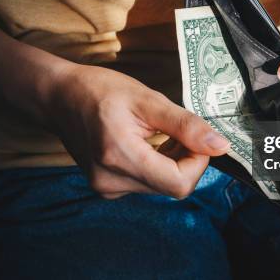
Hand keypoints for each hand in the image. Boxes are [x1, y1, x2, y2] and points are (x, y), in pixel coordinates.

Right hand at [45, 64, 229, 198]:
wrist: (58, 97)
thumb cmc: (100, 91)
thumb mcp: (148, 100)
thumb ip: (186, 126)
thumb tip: (220, 147)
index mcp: (120, 157)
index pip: (179, 183)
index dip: (198, 162)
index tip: (196, 137)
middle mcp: (112, 182)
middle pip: (172, 186)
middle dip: (186, 160)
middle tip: (177, 130)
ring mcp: (107, 188)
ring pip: (161, 186)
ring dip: (172, 162)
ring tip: (159, 133)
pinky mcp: (107, 187)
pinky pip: (146, 183)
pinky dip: (157, 165)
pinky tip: (148, 143)